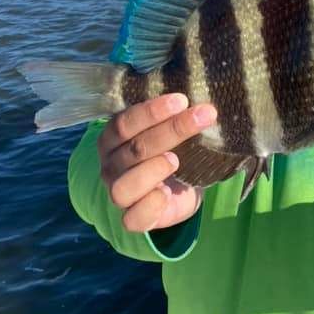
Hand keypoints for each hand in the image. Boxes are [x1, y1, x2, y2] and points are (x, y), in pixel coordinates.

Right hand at [97, 92, 216, 232]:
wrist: (181, 185)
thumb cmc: (172, 147)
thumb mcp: (170, 127)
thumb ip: (175, 112)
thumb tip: (200, 96)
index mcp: (113, 138)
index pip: (125, 122)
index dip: (152, 111)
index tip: (182, 100)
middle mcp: (111, 165)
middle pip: (135, 148)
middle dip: (172, 130)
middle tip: (203, 116)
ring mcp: (118, 193)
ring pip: (124, 185)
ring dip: (153, 169)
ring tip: (176, 159)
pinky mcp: (133, 218)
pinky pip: (133, 218)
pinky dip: (150, 205)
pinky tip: (168, 193)